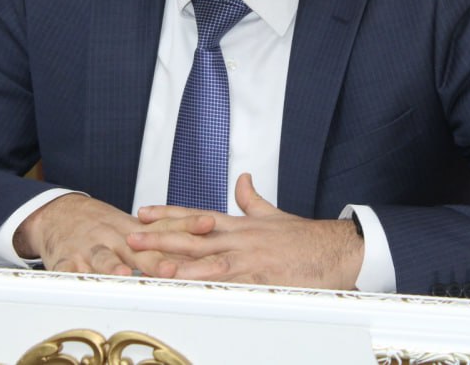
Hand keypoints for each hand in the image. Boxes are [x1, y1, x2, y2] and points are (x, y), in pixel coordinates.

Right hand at [14, 193, 212, 276]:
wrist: (61, 216)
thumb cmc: (106, 227)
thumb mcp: (137, 226)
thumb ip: (169, 231)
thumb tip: (210, 229)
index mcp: (134, 231)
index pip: (165, 228)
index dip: (187, 228)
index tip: (208, 225)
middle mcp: (115, 238)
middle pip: (138, 250)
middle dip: (154, 260)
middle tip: (171, 269)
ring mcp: (90, 249)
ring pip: (102, 259)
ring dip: (112, 266)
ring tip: (122, 274)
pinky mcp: (66, 260)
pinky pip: (67, 271)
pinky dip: (70, 277)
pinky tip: (77, 282)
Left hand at [128, 173, 364, 288]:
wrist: (337, 249)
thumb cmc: (306, 237)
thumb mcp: (273, 214)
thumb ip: (252, 199)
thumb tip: (241, 179)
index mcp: (240, 224)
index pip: (197, 215)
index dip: (169, 213)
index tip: (143, 213)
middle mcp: (241, 238)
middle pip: (194, 237)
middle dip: (161, 238)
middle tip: (132, 238)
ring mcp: (251, 258)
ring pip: (209, 260)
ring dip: (181, 265)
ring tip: (155, 267)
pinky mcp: (264, 277)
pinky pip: (234, 283)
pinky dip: (213, 286)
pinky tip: (196, 290)